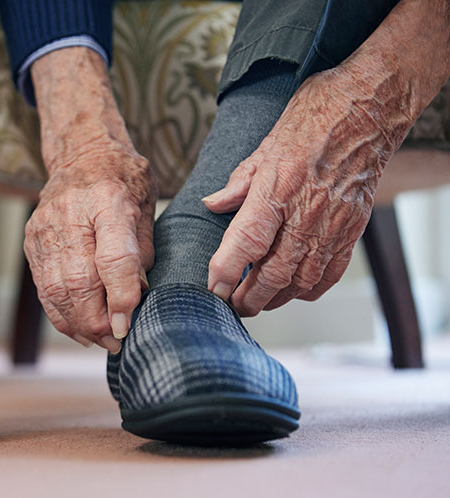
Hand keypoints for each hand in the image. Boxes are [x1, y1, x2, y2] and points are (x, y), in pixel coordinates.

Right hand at [25, 140, 154, 352]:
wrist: (81, 153)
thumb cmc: (122, 180)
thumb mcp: (146, 206)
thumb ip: (143, 253)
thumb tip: (137, 298)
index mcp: (108, 200)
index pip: (113, 257)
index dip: (120, 297)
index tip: (127, 326)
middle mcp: (70, 214)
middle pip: (79, 281)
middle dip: (98, 321)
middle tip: (117, 341)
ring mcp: (45, 228)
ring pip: (56, 290)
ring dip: (79, 324)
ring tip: (100, 341)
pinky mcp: (32, 241)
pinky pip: (44, 289)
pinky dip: (61, 315)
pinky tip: (80, 329)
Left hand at [203, 65, 404, 315]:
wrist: (371, 107)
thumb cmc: (317, 116)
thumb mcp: (267, 144)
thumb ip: (239, 182)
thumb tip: (212, 204)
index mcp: (278, 187)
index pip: (246, 242)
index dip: (227, 271)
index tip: (213, 288)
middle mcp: (306, 211)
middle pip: (273, 272)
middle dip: (249, 297)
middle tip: (232, 305)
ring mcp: (333, 223)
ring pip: (301, 279)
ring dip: (277, 298)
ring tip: (258, 302)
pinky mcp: (353, 227)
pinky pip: (331, 272)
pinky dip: (310, 289)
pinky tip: (296, 290)